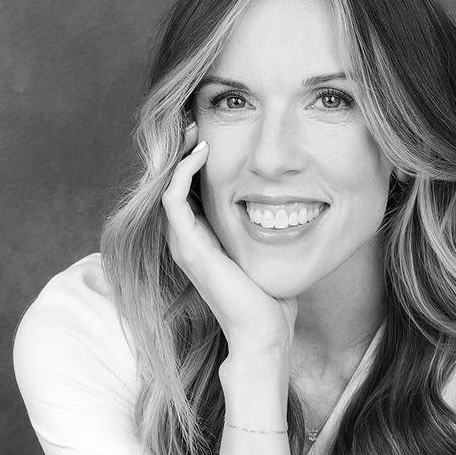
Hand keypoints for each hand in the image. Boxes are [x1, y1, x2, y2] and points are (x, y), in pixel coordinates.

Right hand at [162, 122, 297, 355]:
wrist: (263, 333)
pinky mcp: (188, 246)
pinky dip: (182, 171)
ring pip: (166, 186)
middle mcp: (186, 241)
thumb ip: (266, 233)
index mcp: (202, 242)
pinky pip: (172, 197)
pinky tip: (200, 151)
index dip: (194, 163)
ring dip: (178, 155)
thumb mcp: (265, 255)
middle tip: (196, 121)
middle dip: (182, 152)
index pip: (188, 193)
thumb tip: (289, 211)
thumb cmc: (270, 300)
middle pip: (171, 185)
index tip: (211, 135)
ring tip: (194, 128)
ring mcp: (183, 244)